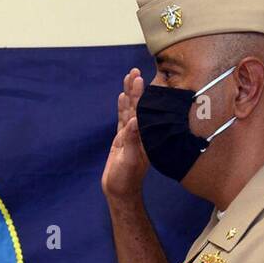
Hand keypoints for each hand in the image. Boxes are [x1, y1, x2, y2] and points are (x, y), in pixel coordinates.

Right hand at [101, 67, 150, 203]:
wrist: (119, 192)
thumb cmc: (125, 179)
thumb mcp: (128, 161)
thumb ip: (131, 141)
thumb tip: (135, 121)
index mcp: (143, 136)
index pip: (142, 111)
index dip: (141, 95)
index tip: (140, 79)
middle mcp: (139, 133)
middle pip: (137, 106)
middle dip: (135, 88)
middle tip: (135, 70)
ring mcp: (131, 135)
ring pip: (129, 110)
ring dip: (129, 94)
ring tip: (130, 76)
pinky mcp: (122, 139)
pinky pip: (122, 119)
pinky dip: (122, 107)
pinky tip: (122, 96)